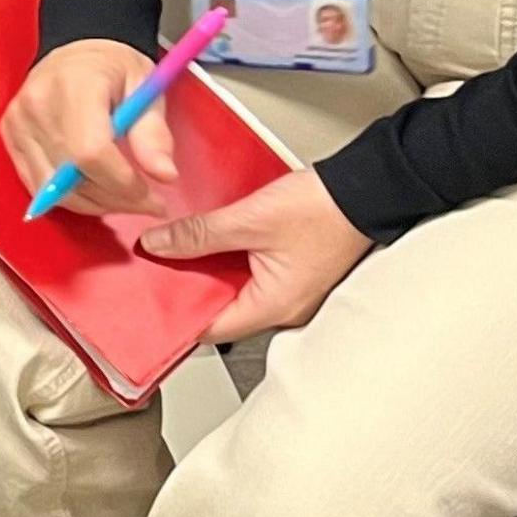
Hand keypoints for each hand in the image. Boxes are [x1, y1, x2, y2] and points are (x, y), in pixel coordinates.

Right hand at [1, 40, 176, 214]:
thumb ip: (154, 134)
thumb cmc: (114, 66)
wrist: (77, 47)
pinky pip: (36, 183)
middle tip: (146, 202)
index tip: (150, 194)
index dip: (121, 184)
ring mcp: (18, 123)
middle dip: (114, 199)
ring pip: (52, 189)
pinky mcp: (9, 136)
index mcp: (75, 86)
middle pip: (70, 177)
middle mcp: (37, 105)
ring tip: (122, 197)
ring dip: (92, 203)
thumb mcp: (146, 90)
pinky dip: (67, 196)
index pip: (90, 153)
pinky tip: (94, 189)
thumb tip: (164, 175)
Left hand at [145, 168, 373, 343]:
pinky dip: (227, 261)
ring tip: (178, 250)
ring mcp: (290, 293)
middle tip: (157, 267)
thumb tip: (158, 245)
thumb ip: (198, 234)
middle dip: (187, 287)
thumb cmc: (323, 208)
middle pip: (219, 309)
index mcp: (274, 307)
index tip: (148, 295)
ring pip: (233, 290)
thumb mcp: (249, 219)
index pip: (209, 328)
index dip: (175, 312)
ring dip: (207, 271)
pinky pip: (249, 276)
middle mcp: (284, 309)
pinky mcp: (293, 274)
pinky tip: (211, 242)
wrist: (367, 188)